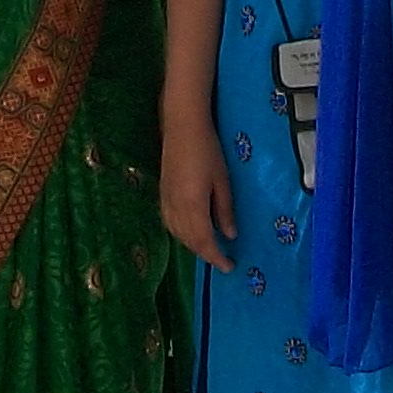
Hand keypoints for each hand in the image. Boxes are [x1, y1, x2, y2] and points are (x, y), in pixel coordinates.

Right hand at [159, 113, 236, 269]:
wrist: (182, 126)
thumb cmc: (207, 150)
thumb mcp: (222, 181)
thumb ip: (225, 210)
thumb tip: (230, 236)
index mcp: (193, 206)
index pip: (204, 242)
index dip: (216, 257)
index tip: (229, 267)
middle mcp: (176, 208)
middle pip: (189, 241)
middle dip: (206, 254)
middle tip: (222, 260)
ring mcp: (166, 201)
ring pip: (177, 234)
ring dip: (193, 246)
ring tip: (209, 248)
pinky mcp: (162, 194)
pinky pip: (169, 223)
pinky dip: (180, 234)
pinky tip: (189, 232)